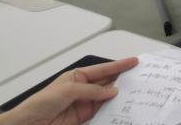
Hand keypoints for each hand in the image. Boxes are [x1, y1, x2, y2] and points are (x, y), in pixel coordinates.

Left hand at [0, 57, 138, 124]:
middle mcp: (82, 89)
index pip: (102, 69)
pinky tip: (120, 109)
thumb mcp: (68, 90)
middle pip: (106, 83)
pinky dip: (111, 110)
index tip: (134, 62)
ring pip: (106, 98)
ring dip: (118, 97)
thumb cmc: (41, 103)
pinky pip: (101, 112)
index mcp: (77, 77)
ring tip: (133, 93)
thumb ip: (92, 90)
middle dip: (121, 80)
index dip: (119, 65)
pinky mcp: (83, 118)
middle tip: (138, 78)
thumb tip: (112, 91)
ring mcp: (83, 104)